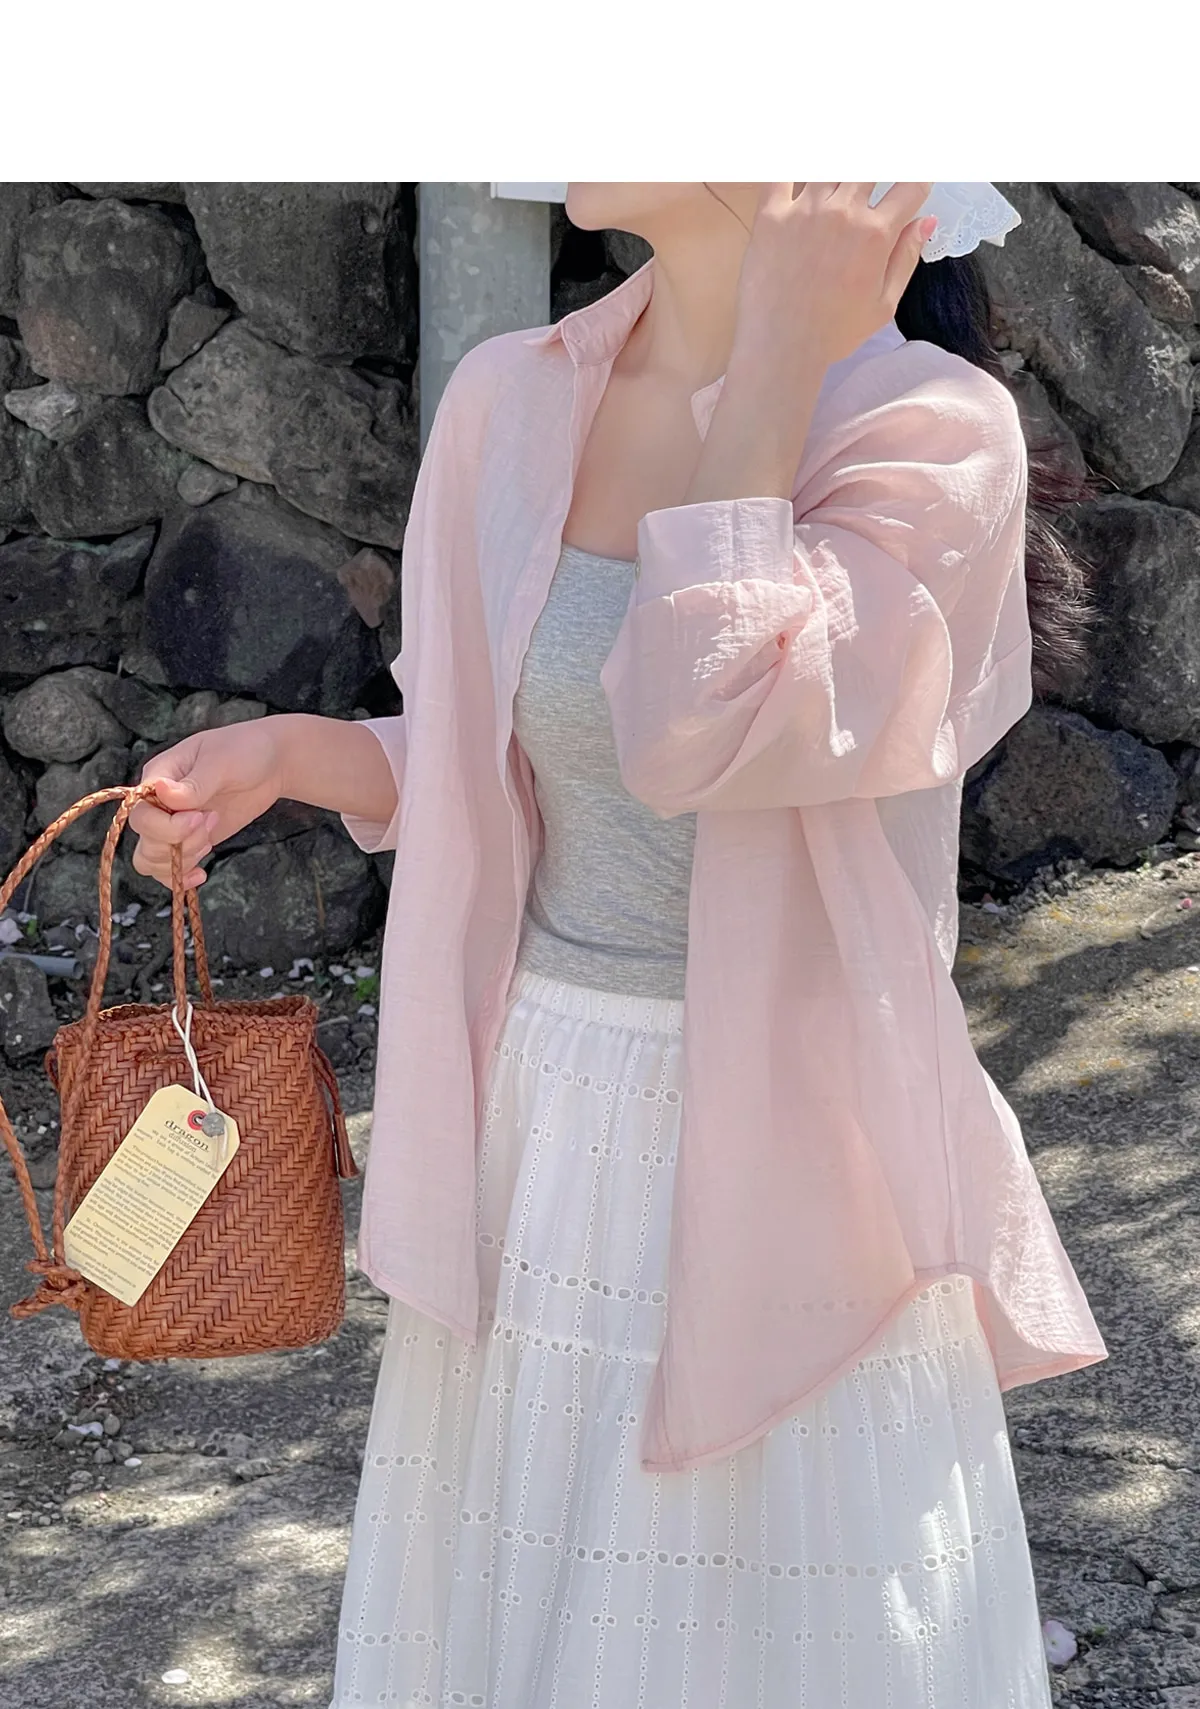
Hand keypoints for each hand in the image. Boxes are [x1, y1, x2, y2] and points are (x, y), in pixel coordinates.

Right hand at [127, 718, 286, 890]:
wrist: (271, 763)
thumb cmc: (245, 750)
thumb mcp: (222, 761)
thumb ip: (194, 784)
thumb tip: (162, 792)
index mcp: (159, 775)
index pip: (140, 811)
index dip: (165, 825)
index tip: (199, 817)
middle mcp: (159, 802)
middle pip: (144, 838)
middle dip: (178, 841)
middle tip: (211, 822)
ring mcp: (173, 823)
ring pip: (151, 858)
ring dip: (181, 860)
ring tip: (210, 838)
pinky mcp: (190, 840)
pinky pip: (170, 868)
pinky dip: (181, 877)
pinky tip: (201, 874)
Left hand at [729, 182, 936, 380]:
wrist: (781, 348)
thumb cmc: (833, 333)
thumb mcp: (883, 304)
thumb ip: (906, 257)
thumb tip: (927, 222)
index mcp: (875, 234)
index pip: (910, 186)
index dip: (919, 179)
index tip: (914, 182)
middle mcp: (842, 212)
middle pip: (870, 165)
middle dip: (880, 168)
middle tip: (874, 178)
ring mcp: (804, 209)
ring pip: (829, 164)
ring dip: (841, 168)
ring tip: (841, 176)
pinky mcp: (770, 215)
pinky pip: (780, 173)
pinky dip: (790, 165)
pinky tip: (799, 170)